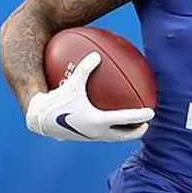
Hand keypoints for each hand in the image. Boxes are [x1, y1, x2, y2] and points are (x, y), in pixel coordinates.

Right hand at [25, 52, 153, 141]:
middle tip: (147, 124)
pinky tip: (107, 119)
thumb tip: (97, 54)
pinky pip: (101, 134)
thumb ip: (85, 69)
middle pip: (123, 135)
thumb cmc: (56, 100)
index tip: (152, 112)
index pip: (125, 120)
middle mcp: (97, 133)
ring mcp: (90, 137)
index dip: (140, 116)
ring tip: (133, 127)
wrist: (40, 120)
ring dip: (124, 133)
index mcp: (97, 121)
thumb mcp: (72, 83)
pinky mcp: (83, 137)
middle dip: (137, 131)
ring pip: (113, 138)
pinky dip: (109, 129)